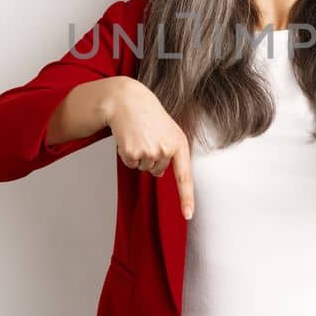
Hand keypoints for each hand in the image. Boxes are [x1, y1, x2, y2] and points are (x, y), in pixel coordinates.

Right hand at [105, 77, 194, 219]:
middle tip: (147, 136)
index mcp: (180, 144)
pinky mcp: (132, 153)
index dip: (186, 198)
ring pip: (143, 168)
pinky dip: (128, 154)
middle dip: (151, 157)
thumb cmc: (149, 115)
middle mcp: (166, 150)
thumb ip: (171, 151)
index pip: (184, 176)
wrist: (127, 101)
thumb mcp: (169, 130)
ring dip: (139, 155)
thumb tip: (160, 173)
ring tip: (138, 135)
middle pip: (157, 170)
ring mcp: (149, 152)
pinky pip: (131, 164)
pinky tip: (129, 138)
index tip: (188, 215)